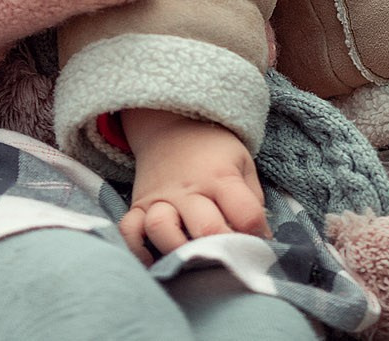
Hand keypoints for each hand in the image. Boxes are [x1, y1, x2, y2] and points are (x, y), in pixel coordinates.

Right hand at [117, 108, 266, 263]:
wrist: (173, 127)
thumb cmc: (215, 152)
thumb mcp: (243, 164)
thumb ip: (252, 201)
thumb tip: (259, 239)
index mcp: (222, 178)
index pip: (246, 214)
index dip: (257, 235)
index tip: (259, 243)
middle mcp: (190, 190)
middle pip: (206, 228)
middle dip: (222, 250)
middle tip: (229, 258)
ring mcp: (161, 198)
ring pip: (162, 229)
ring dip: (178, 250)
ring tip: (191, 260)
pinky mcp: (139, 205)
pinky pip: (129, 230)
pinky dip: (136, 249)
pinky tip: (151, 261)